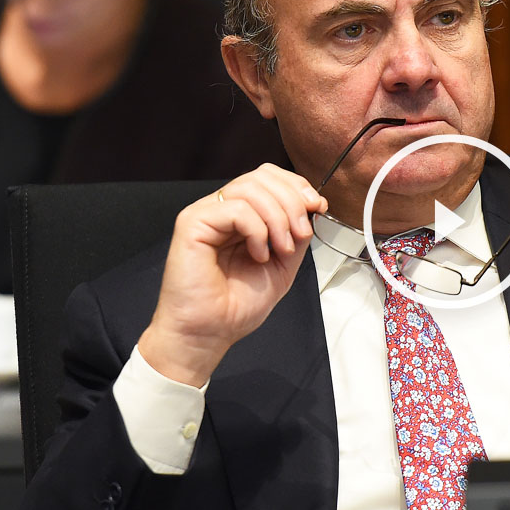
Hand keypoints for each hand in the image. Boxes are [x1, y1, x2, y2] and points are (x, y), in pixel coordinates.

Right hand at [138, 164, 326, 385]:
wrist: (209, 333)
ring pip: (250, 188)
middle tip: (301, 233)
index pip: (268, 178)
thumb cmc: (235, 307)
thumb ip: (296, 234)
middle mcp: (222, 210)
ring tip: (281, 248)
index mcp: (241, 216)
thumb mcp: (283, 265)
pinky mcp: (192, 224)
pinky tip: (258, 254)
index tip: (318, 207)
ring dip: (278, 218)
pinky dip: (257, 230)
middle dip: (292, 201)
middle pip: (261, 176)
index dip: (296, 186)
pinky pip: (235, 208)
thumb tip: (311, 206)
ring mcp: (205, 214)